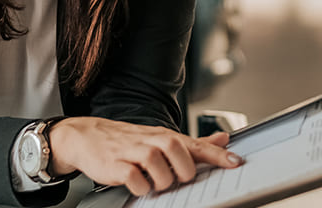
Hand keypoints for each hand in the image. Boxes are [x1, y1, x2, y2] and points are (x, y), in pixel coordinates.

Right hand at [47, 117, 242, 195]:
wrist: (87, 136)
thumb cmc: (128, 141)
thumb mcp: (161, 139)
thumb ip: (193, 143)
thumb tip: (223, 140)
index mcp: (165, 136)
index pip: (195, 144)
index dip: (216, 154)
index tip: (234, 163)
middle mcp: (151, 141)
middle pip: (177, 149)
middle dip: (183, 169)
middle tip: (177, 178)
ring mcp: (132, 151)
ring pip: (157, 164)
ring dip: (161, 180)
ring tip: (155, 183)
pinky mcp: (115, 164)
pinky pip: (133, 177)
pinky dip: (140, 186)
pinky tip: (139, 185)